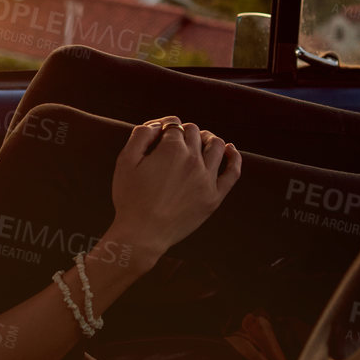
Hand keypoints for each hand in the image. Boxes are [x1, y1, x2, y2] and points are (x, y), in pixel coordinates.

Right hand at [109, 117, 242, 260]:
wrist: (143, 234)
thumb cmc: (130, 198)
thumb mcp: (125, 161)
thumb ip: (141, 135)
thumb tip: (159, 125)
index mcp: (171, 149)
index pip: (174, 125)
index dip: (165, 127)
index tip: (158, 136)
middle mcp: (193, 160)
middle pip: (194, 133)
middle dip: (184, 132)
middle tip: (174, 142)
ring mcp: (207, 178)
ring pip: (216, 145)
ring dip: (207, 138)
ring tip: (200, 142)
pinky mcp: (215, 196)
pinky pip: (233, 172)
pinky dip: (234, 157)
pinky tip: (230, 149)